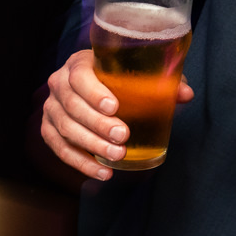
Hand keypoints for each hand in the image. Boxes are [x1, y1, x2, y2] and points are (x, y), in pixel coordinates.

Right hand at [39, 49, 193, 180]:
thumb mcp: (140, 75)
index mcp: (78, 63)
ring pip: (65, 129)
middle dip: (98, 124)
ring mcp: (51, 107)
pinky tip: (103, 172)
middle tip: (123, 136)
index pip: (79, 75)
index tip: (114, 107)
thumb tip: (186, 94)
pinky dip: (80, 163)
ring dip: (91, 145)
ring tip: (117, 156)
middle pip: (72, 105)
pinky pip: (59, 148)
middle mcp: (59, 83)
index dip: (93, 92)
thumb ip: (163, 82)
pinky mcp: (49, 129)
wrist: (95, 88)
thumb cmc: (120, 79)